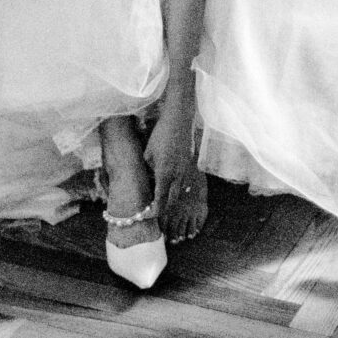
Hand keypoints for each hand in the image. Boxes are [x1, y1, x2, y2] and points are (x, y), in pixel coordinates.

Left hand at [144, 100, 194, 228]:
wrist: (179, 120)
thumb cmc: (160, 134)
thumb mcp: (148, 153)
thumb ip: (149, 170)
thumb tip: (149, 180)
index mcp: (164, 174)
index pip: (159, 201)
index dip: (153, 212)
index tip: (147, 217)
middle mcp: (177, 176)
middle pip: (172, 201)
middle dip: (164, 211)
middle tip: (156, 214)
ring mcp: (186, 171)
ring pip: (179, 193)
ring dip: (171, 200)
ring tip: (163, 203)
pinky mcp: (190, 165)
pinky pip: (184, 182)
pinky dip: (177, 188)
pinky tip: (172, 187)